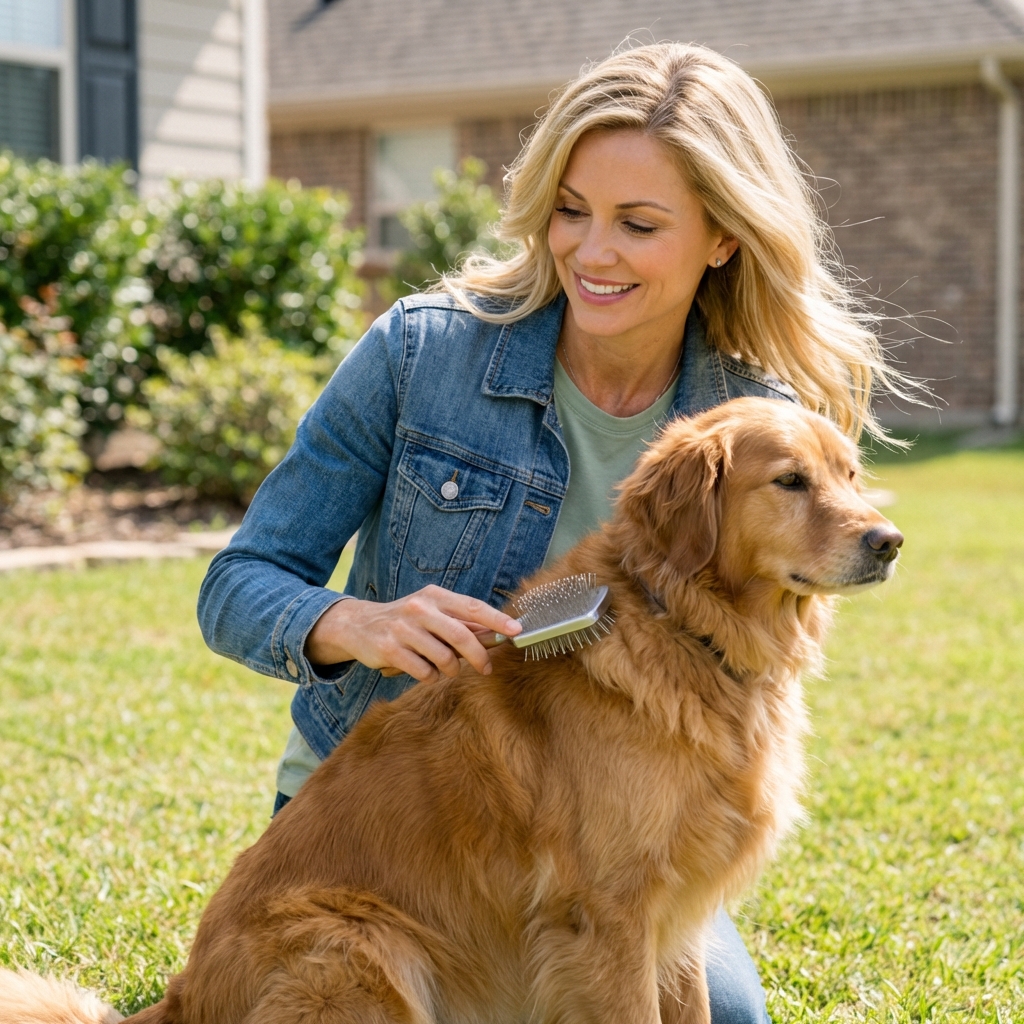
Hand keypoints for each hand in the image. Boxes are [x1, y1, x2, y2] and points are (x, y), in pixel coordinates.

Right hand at [304, 585, 521, 682]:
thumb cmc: (406, 621)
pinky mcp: (390, 649)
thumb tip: (498, 634)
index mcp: (435, 596)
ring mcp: (404, 628)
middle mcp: (420, 608)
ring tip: (443, 668)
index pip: (473, 607)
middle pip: (461, 636)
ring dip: (450, 670)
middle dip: (479, 657)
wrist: (358, 626)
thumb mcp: (433, 614)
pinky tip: (423, 671)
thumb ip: (463, 623)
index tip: (517, 631)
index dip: (497, 620)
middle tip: (485, 669)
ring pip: (444, 658)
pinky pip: (424, 672)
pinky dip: (430, 677)